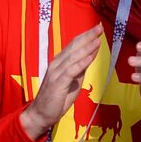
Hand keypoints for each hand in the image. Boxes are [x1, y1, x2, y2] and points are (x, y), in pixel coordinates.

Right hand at [20, 25, 102, 139]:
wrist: (41, 114)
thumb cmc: (57, 98)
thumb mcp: (72, 82)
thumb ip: (79, 70)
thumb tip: (89, 58)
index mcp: (60, 62)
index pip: (73, 45)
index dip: (85, 36)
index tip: (97, 29)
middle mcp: (56, 64)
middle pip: (73, 47)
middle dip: (87, 36)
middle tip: (99, 27)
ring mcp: (56, 73)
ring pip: (73, 56)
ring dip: (86, 47)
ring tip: (98, 39)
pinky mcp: (58, 83)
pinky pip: (71, 70)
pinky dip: (82, 62)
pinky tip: (91, 56)